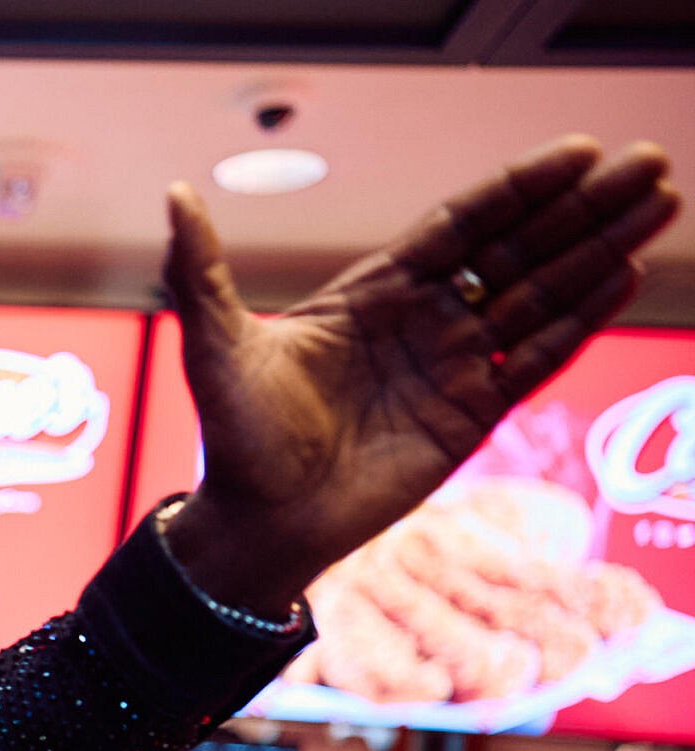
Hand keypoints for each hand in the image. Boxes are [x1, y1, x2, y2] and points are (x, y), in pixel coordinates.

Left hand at [159, 136, 678, 615]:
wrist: (256, 525)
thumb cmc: (233, 438)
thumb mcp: (214, 346)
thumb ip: (203, 271)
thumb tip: (175, 199)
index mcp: (374, 294)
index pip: (462, 226)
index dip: (519, 189)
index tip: (575, 153)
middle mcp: (422, 323)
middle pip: (517, 251)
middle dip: (581, 209)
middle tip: (645, 167)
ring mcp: (452, 367)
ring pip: (539, 298)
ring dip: (598, 253)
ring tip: (656, 207)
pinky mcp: (470, 416)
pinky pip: (535, 361)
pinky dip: (579, 322)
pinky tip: (624, 278)